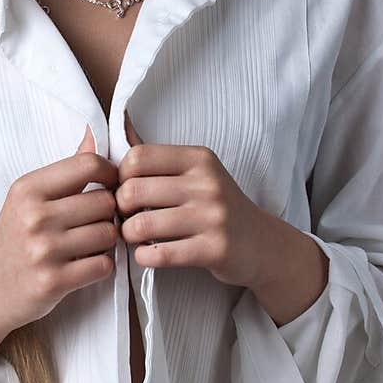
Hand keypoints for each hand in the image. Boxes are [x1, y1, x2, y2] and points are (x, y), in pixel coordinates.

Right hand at [0, 123, 120, 358]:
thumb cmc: (13, 240)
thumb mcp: (28, 199)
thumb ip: (65, 171)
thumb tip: (93, 134)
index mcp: (28, 189)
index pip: (88, 165)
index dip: (110, 175)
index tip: (109, 186)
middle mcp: (34, 216)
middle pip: (106, 202)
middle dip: (109, 214)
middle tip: (96, 222)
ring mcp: (43, 250)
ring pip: (109, 234)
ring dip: (107, 242)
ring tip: (89, 245)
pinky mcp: (53, 281)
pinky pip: (104, 265)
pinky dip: (101, 266)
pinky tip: (85, 265)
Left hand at [115, 110, 270, 287]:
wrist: (264, 244)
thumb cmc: (218, 207)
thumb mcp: (196, 172)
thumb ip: (157, 158)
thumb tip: (119, 125)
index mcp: (199, 159)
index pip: (138, 157)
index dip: (120, 176)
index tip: (126, 190)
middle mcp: (207, 183)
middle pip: (133, 191)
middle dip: (120, 208)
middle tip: (126, 217)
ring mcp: (213, 217)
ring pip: (142, 225)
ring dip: (128, 235)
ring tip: (134, 237)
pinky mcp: (215, 250)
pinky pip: (160, 254)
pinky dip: (144, 257)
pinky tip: (148, 254)